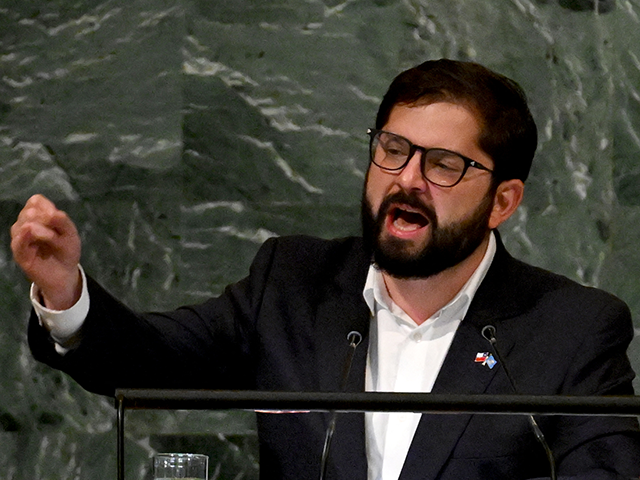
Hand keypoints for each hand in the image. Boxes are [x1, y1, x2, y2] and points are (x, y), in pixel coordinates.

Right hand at [11, 194, 81, 309]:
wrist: (65, 274)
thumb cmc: (66, 250)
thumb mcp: (70, 234)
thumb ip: (63, 222)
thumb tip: (51, 213)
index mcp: (39, 217)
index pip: (35, 201)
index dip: (47, 207)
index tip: (59, 218)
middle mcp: (26, 224)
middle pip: (29, 212)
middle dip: (45, 219)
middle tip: (58, 232)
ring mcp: (21, 239)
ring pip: (22, 225)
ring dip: (41, 228)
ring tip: (53, 238)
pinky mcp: (20, 254)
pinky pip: (17, 242)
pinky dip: (24, 236)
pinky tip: (30, 232)